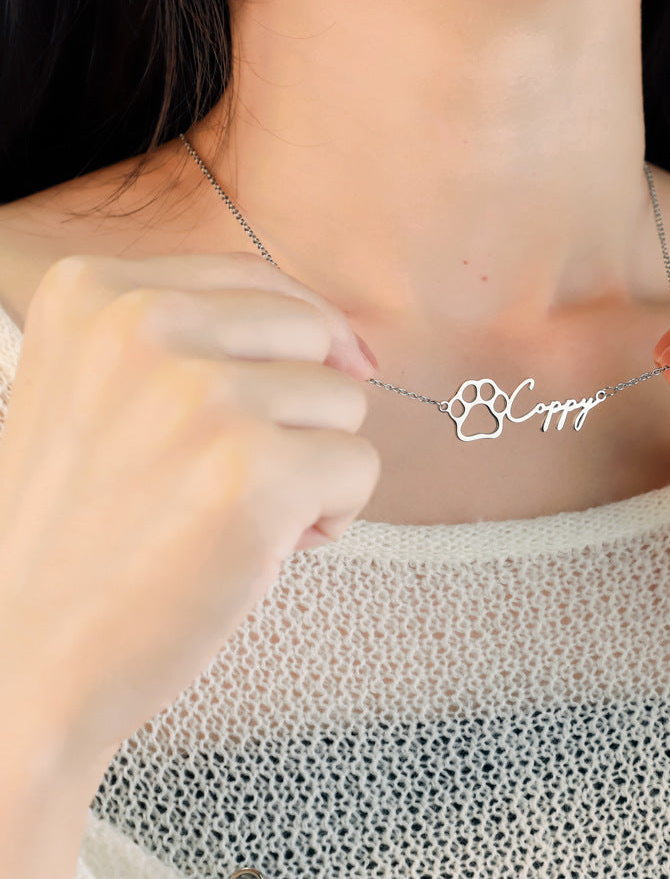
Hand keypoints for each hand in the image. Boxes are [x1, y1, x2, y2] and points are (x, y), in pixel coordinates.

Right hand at [0, 251, 380, 760]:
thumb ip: (199, 343)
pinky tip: (263, 548)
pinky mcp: (253, 474)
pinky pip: (360, 468)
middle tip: (240, 472)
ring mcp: (199, 399)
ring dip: (313, 465)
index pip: (259, 282)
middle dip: (303, 407)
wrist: (22, 662)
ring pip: (345, 404)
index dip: (301, 339)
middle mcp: (144, 328)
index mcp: (95, 293)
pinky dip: (333, 515)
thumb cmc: (81, 534)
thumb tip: (349, 346)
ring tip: (237, 514)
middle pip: (313, 336)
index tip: (303, 385)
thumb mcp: (101, 393)